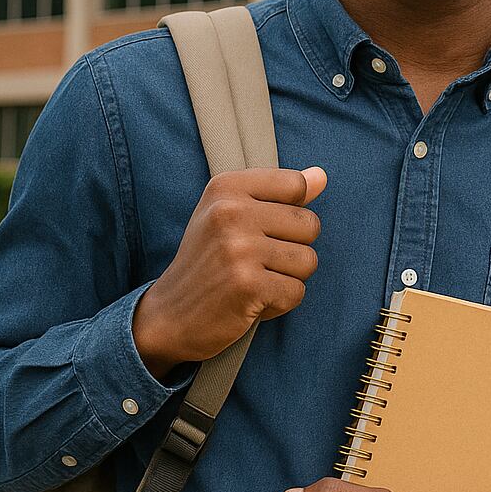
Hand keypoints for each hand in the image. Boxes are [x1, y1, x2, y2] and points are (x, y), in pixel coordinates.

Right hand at [132, 166, 326, 377]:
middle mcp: (231, 212)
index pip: (295, 184)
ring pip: (308, 261)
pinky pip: (296, 292)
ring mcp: (239, 248)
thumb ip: (278, 194)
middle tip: (256, 262)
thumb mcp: (232, 215)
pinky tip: (251, 301)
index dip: (290, 213)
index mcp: (225, 187)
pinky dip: (279, 303)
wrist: (168, 315)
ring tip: (254, 281)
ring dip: (287, 279)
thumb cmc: (207, 262)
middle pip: (309, 224)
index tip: (261, 229)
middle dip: (292, 249)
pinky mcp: (248, 285)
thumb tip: (322, 176)